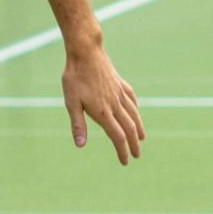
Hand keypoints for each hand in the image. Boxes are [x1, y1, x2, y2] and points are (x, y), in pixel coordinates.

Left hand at [62, 46, 144, 164]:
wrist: (86, 52)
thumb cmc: (75, 78)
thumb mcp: (71, 102)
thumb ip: (77, 124)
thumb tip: (80, 145)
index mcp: (103, 112)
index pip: (117, 137)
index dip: (122, 151)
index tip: (125, 161)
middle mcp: (115, 104)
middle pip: (129, 128)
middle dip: (134, 144)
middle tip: (137, 156)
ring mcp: (120, 93)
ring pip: (134, 115)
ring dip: (138, 129)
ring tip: (142, 139)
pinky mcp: (120, 84)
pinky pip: (132, 100)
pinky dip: (136, 110)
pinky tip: (136, 113)